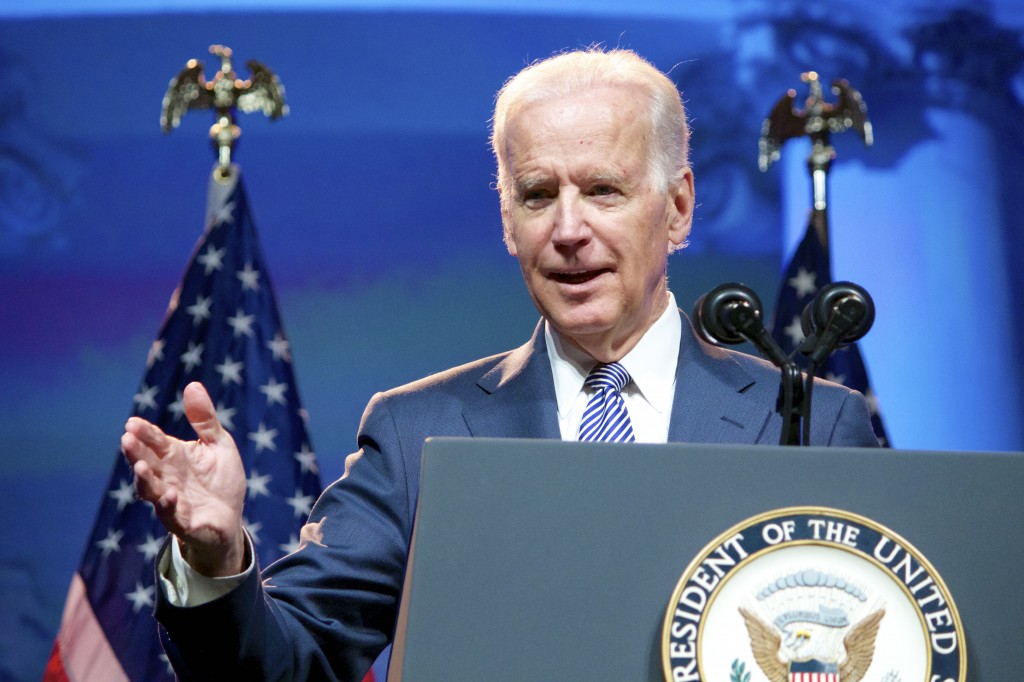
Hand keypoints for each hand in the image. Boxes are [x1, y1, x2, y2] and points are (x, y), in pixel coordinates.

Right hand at [122, 381, 247, 575]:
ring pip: (150, 490)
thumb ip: (205, 419)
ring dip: (144, 479)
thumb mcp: (218, 444)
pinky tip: (168, 494)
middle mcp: (167, 477)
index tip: (132, 423)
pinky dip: (167, 506)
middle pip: (146, 463)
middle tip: (127, 439)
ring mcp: (172, 500)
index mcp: (174, 456)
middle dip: (135, 452)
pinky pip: (171, 515)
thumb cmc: (220, 480)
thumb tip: (193, 385)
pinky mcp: (184, 522)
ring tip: (140, 467)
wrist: (230, 519)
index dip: (144, 432)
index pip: (154, 441)